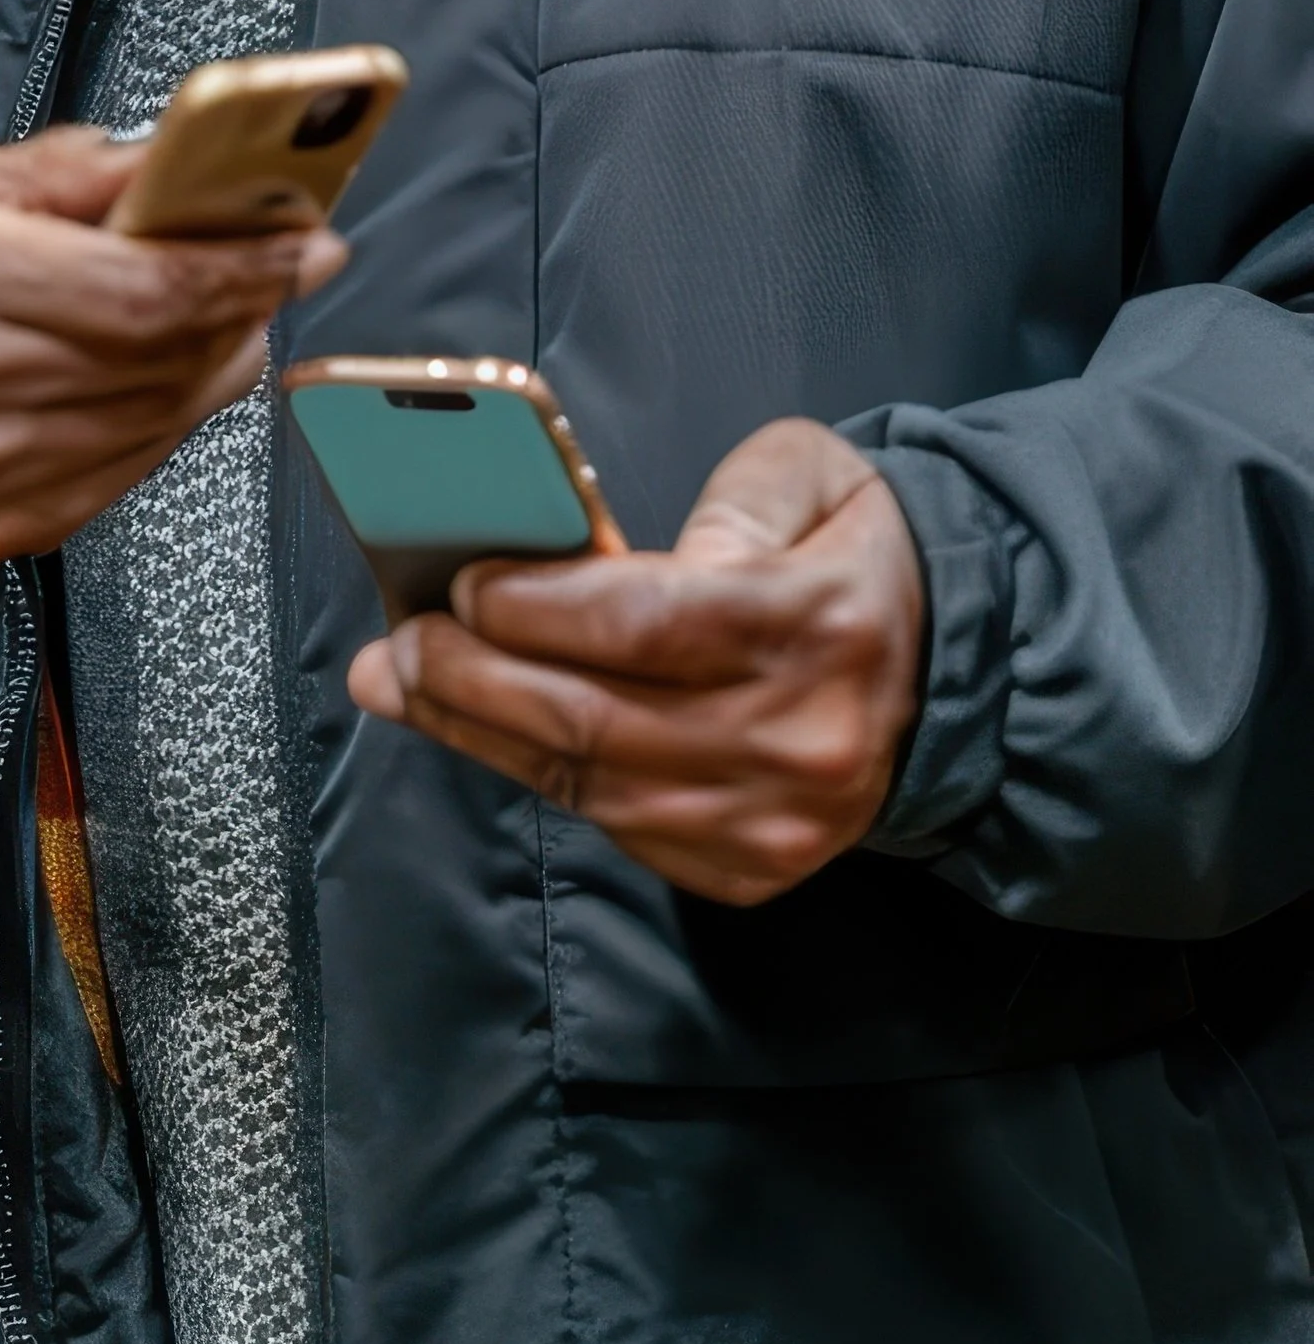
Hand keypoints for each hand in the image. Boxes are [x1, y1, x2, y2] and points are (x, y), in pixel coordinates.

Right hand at [0, 129, 342, 569]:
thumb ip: (64, 174)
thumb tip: (177, 162)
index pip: (140, 286)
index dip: (245, 265)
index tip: (311, 236)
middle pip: (164, 354)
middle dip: (248, 302)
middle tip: (285, 259)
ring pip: (160, 418)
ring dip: (220, 359)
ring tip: (234, 309)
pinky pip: (125, 472)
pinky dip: (168, 420)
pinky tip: (172, 375)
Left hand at [347, 416, 925, 906]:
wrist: (945, 672)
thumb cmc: (850, 551)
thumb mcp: (810, 474)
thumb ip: (724, 499)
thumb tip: (603, 558)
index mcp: (818, 623)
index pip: (651, 624)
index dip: (541, 609)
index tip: (462, 584)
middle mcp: (800, 739)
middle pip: (599, 720)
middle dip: (474, 682)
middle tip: (398, 645)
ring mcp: (776, 822)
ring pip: (594, 787)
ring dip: (482, 736)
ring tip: (405, 687)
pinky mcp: (751, 869)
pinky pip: (618, 827)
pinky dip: (541, 775)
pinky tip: (484, 730)